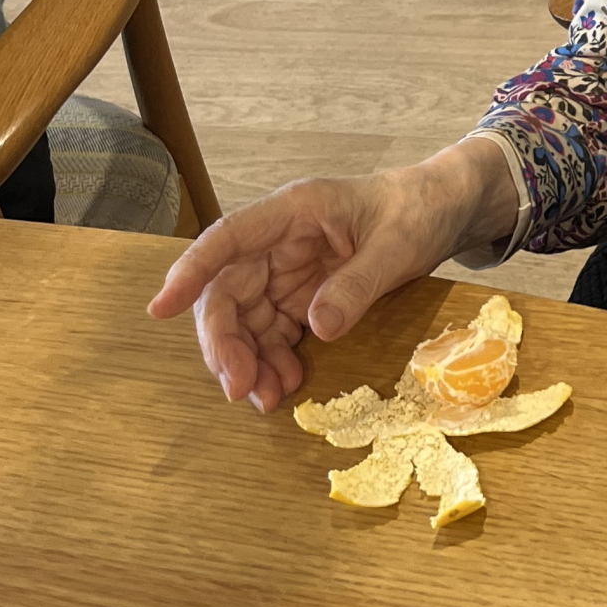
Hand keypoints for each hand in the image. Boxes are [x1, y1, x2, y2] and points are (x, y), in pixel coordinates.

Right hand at [145, 137, 517, 411]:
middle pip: (228, 291)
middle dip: (224, 342)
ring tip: (266, 398)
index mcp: (294, 212)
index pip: (227, 238)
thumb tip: (317, 328)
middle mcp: (279, 241)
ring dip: (248, 360)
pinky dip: (272, 360)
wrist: (444, 208)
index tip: (161, 309)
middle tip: (238, 388)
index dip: (191, 271)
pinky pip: (273, 330)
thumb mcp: (399, 243)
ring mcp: (288, 269)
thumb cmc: (419, 210)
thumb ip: (358, 283)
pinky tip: (285, 385)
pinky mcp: (303, 293)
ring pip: (246, 318)